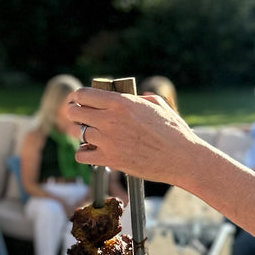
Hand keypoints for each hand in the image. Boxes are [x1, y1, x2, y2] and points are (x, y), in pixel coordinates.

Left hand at [70, 88, 200, 183]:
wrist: (181, 158)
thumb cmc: (173, 131)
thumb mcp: (158, 105)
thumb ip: (139, 99)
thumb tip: (133, 96)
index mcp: (121, 102)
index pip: (85, 95)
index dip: (77, 97)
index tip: (75, 100)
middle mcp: (110, 120)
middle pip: (75, 113)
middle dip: (73, 113)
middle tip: (76, 116)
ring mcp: (107, 140)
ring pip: (78, 134)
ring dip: (81, 134)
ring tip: (89, 135)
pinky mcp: (108, 159)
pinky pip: (81, 154)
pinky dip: (83, 153)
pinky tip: (91, 151)